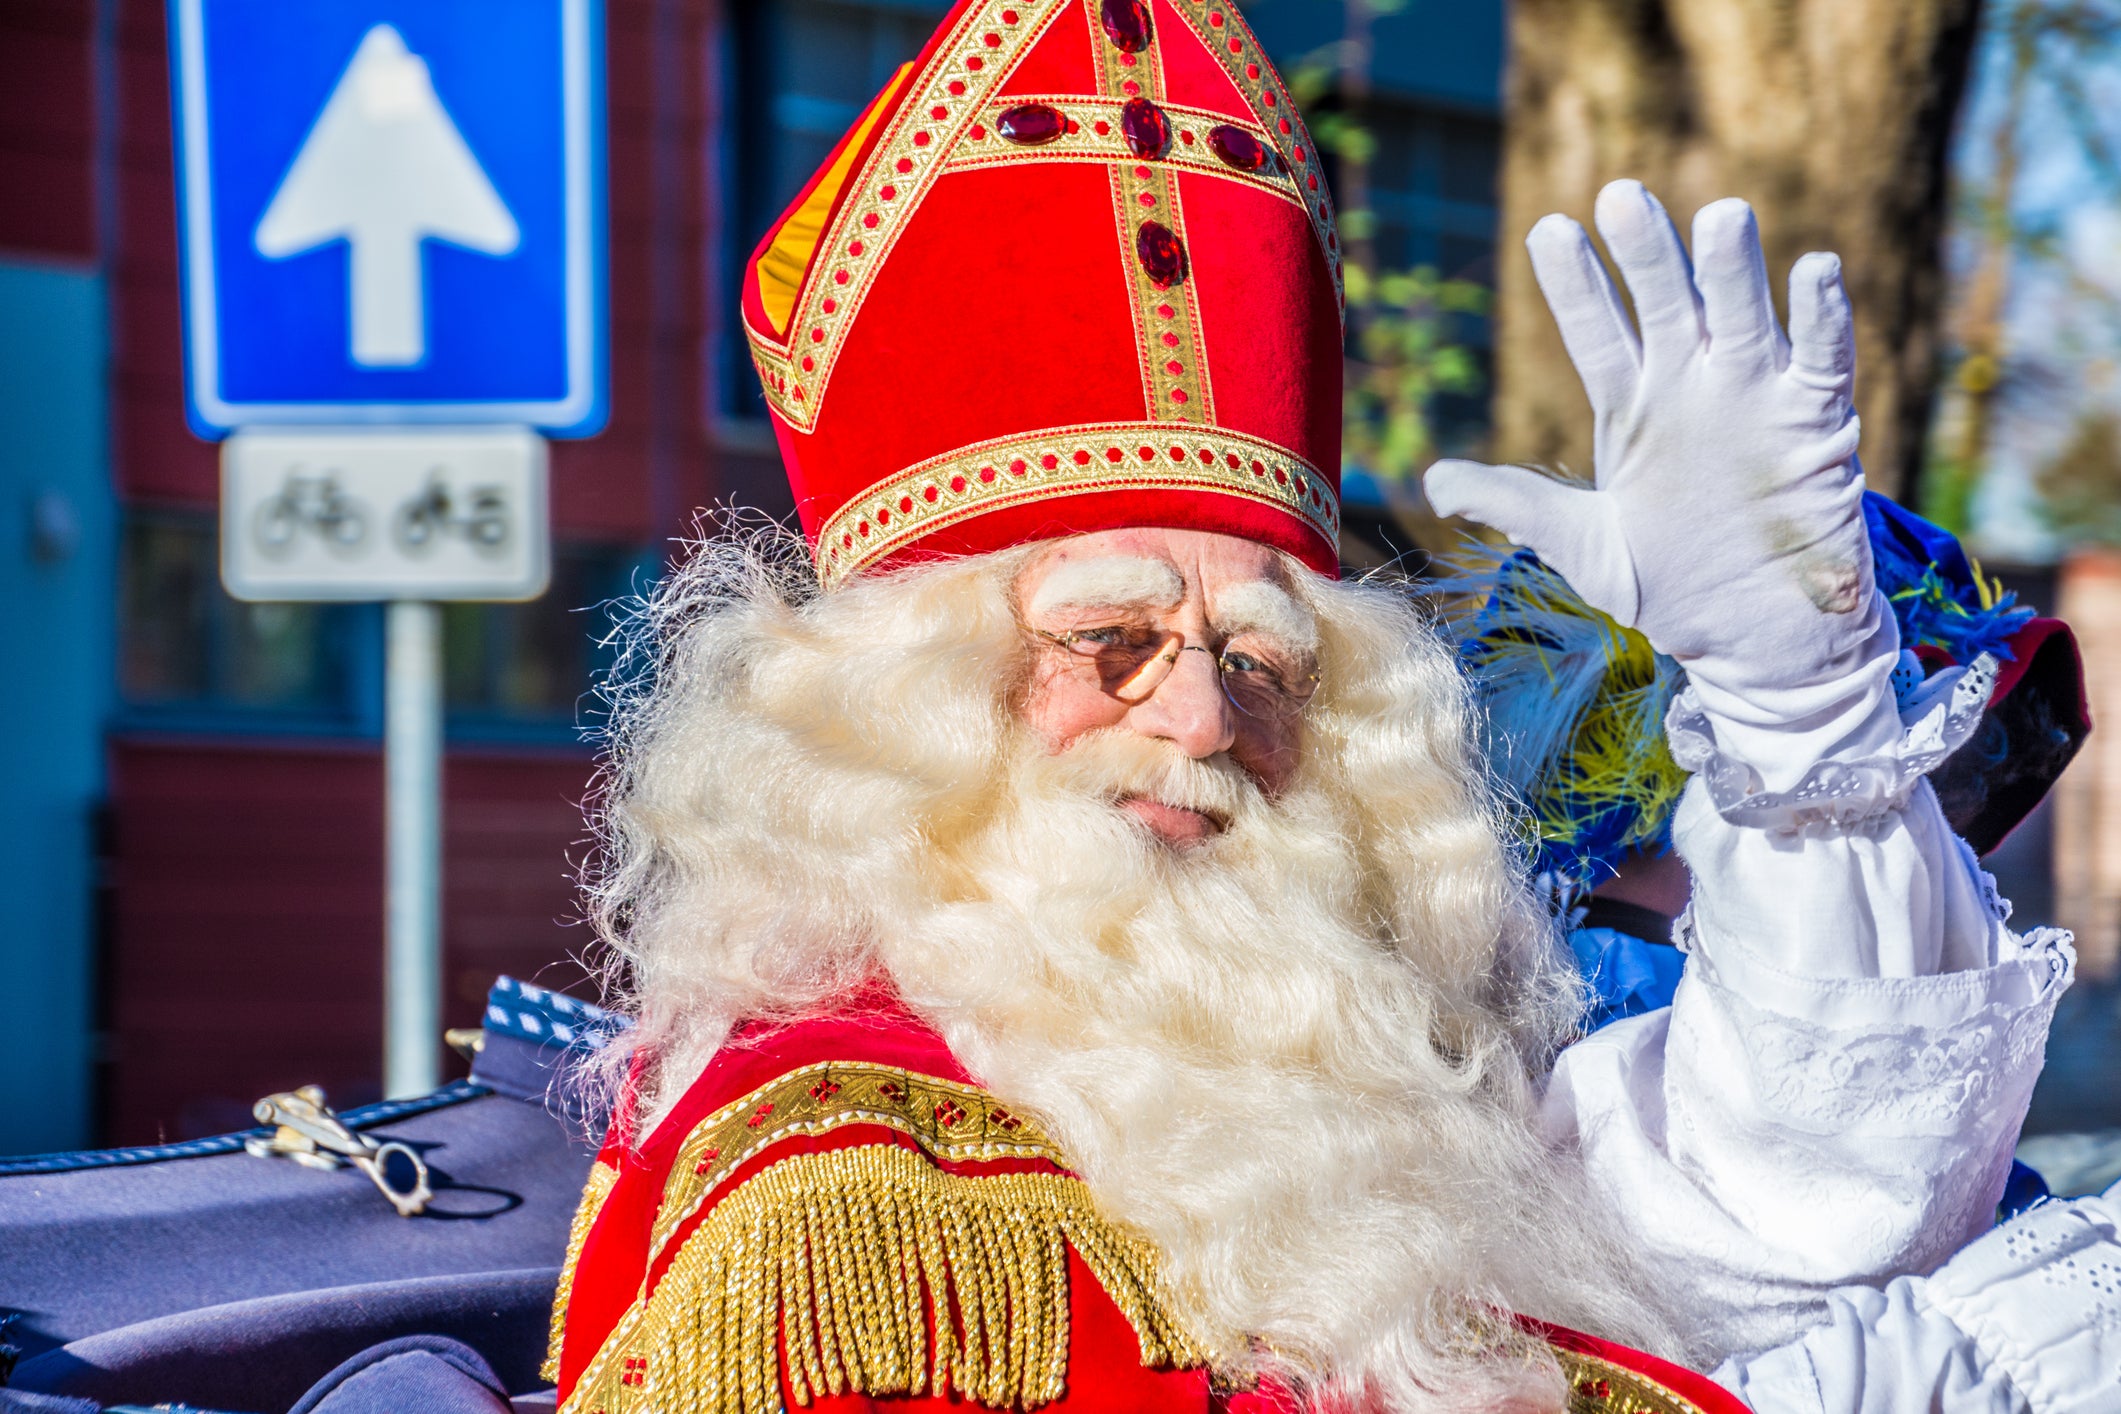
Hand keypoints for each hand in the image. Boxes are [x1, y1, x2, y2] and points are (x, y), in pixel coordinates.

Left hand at [1425, 180, 1880, 701]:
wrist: (1751, 635)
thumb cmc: (1666, 583)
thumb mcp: (1580, 545)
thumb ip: (1517, 505)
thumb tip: (1434, 483)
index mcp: (1634, 406)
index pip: (1598, 331)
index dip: (1575, 285)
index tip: (1547, 230)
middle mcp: (1693, 386)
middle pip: (1667, 305)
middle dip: (1646, 255)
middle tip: (1622, 194)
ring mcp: (1754, 398)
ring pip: (1742, 317)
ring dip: (1733, 271)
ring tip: (1722, 216)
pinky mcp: (1816, 423)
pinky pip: (1822, 359)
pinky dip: (1822, 317)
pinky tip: (1815, 269)